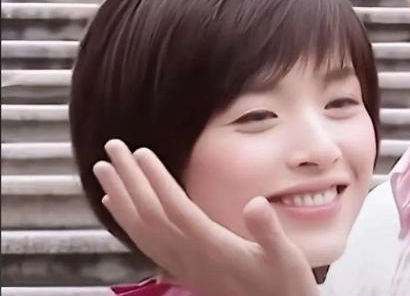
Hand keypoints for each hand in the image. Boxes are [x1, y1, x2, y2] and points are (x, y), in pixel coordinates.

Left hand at [93, 139, 318, 295]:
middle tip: (112, 149)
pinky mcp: (183, 269)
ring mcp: (183, 265)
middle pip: (150, 215)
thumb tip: (255, 203)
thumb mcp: (285, 256)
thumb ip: (267, 231)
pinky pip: (146, 243)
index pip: (175, 209)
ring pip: (142, 229)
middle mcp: (190, 257)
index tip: (140, 153)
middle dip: (129, 180)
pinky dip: (128, 222)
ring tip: (103, 172)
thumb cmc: (283, 284)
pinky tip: (118, 207)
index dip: (156, 180)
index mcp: (213, 248)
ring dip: (121, 198)